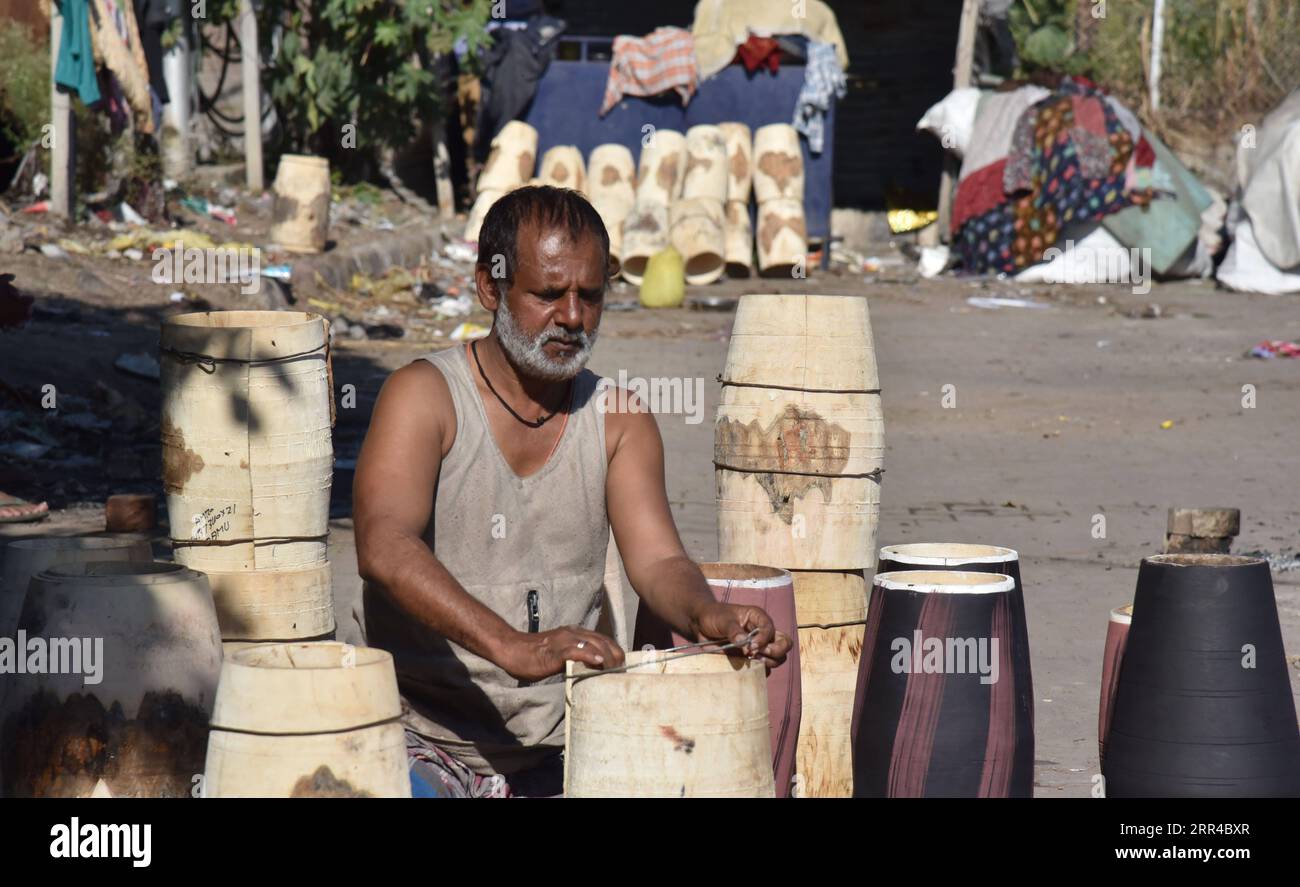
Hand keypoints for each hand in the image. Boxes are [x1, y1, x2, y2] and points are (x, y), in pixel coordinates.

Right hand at [499, 626, 625, 682]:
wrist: (514, 650)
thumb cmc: (536, 655)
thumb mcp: (561, 654)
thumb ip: (576, 657)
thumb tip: (592, 670)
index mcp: (576, 633)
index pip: (604, 639)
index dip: (615, 652)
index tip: (621, 666)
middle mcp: (573, 633)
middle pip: (603, 642)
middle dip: (615, 657)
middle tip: (620, 672)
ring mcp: (565, 640)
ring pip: (593, 645)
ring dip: (607, 658)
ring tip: (613, 670)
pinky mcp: (556, 650)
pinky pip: (576, 651)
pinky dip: (589, 656)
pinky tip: (597, 663)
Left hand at [693, 602, 790, 669]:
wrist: (701, 626)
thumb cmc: (713, 617)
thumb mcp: (722, 620)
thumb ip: (734, 631)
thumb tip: (745, 645)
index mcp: (758, 618)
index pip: (771, 629)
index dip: (764, 639)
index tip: (751, 647)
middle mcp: (763, 632)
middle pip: (784, 644)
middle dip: (775, 651)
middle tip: (757, 654)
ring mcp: (759, 647)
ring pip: (778, 658)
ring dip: (769, 662)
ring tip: (752, 659)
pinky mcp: (752, 659)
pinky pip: (765, 669)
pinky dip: (760, 671)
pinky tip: (748, 667)